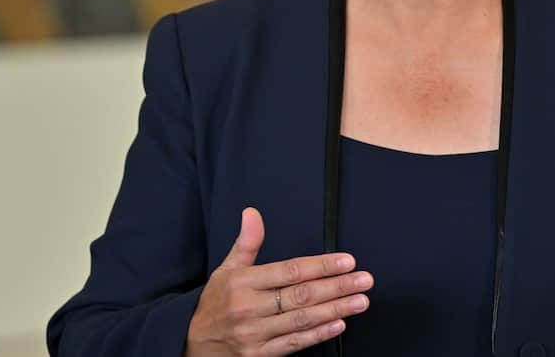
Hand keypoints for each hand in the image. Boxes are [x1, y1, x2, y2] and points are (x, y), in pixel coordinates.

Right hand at [185, 207, 372, 355]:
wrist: (191, 343)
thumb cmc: (214, 304)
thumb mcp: (225, 269)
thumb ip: (246, 243)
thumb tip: (252, 213)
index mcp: (243, 282)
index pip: (289, 270)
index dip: (320, 265)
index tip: (345, 261)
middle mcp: (249, 308)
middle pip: (300, 295)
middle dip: (336, 287)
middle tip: (363, 280)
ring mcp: (255, 334)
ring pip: (301, 320)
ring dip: (335, 310)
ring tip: (359, 301)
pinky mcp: (259, 356)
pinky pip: (293, 344)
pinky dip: (318, 335)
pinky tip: (338, 324)